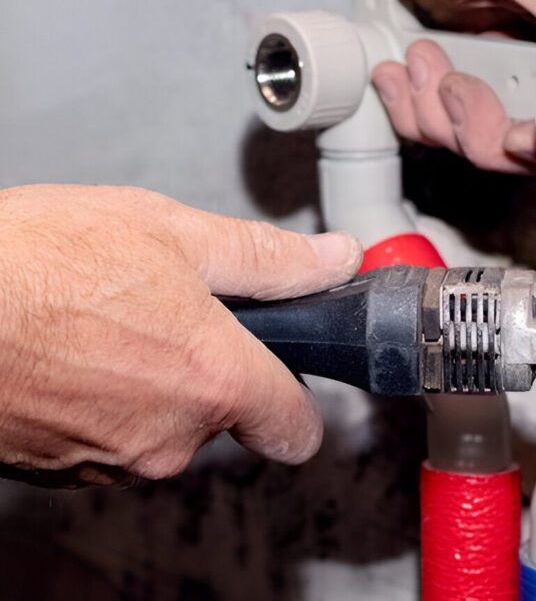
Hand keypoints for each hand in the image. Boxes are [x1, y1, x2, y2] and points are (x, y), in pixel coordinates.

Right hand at [0, 185, 361, 486]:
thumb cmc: (32, 263)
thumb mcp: (173, 232)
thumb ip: (268, 258)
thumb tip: (333, 260)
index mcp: (213, 380)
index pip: (296, 428)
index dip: (296, 398)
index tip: (286, 373)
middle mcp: (168, 437)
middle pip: (223, 415)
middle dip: (206, 366)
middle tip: (166, 311)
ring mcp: (109, 461)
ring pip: (162, 425)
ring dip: (149, 381)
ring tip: (104, 323)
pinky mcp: (58, 472)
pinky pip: (108, 437)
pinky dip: (101, 401)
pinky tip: (70, 351)